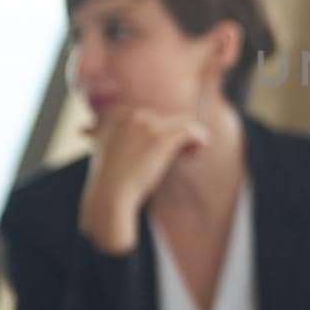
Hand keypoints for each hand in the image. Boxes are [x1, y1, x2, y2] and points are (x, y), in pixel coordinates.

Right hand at [78, 108, 208, 253]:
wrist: (110, 193)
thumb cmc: (112, 180)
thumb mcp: (114, 151)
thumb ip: (129, 139)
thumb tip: (150, 140)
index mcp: (122, 115)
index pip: (154, 116)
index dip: (163, 132)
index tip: (164, 150)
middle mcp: (135, 115)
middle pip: (169, 120)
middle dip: (176, 138)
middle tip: (180, 155)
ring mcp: (148, 126)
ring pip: (183, 123)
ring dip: (189, 138)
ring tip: (190, 155)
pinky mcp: (161, 140)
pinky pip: (190, 130)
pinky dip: (199, 139)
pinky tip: (198, 152)